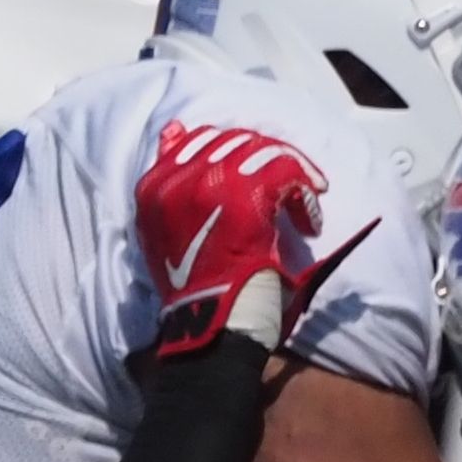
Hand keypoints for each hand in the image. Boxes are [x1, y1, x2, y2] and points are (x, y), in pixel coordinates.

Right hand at [135, 122, 377, 357]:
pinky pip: (284, 170)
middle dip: (266, 161)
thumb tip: (174, 130)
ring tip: (300, 205)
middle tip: (287, 189)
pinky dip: (304, 193)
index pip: (196, 141)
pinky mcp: (245, 197)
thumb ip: (172, 186)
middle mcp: (177, 179)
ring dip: (289, 174)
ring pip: (261, 149)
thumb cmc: (198, 293)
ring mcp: (210, 184)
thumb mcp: (167, 235)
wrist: (213, 330)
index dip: (233, 155)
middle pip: (232, 140)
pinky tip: (308, 222)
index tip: (255, 179)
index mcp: (154, 187)